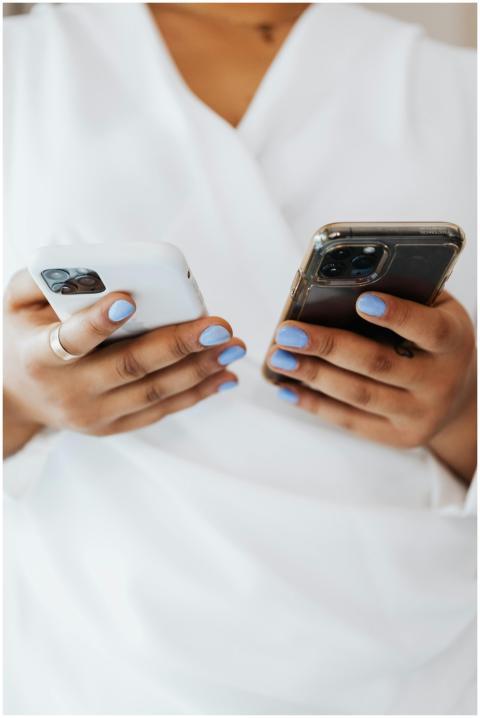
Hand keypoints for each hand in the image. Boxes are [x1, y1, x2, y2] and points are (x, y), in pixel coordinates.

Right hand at [4, 270, 245, 455]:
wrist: (18, 399)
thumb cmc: (23, 338)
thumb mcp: (15, 304)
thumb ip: (42, 279)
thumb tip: (88, 264)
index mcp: (40, 357)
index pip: (71, 341)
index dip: (98, 322)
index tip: (128, 299)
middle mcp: (70, 392)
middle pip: (129, 368)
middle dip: (178, 345)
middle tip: (219, 325)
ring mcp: (95, 415)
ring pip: (154, 392)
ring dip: (199, 369)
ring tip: (233, 346)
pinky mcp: (115, 426)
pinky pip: (161, 410)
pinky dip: (196, 393)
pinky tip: (225, 375)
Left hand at [266, 291, 475, 481]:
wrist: (460, 396)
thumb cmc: (433, 337)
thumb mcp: (434, 310)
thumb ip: (403, 294)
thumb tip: (342, 282)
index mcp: (453, 341)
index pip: (428, 329)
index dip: (397, 315)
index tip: (362, 300)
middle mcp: (440, 382)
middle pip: (378, 364)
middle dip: (328, 346)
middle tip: (288, 332)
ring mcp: (419, 414)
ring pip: (359, 395)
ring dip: (313, 375)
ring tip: (279, 357)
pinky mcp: (398, 437)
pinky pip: (350, 420)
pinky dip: (315, 403)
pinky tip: (287, 386)